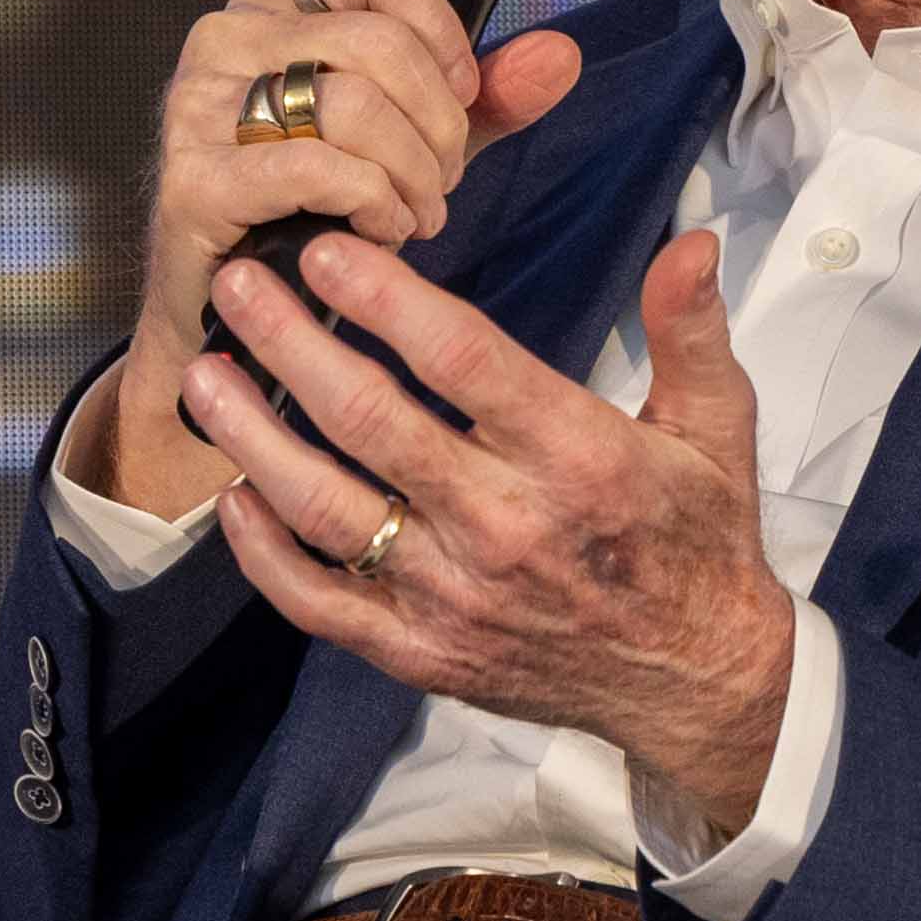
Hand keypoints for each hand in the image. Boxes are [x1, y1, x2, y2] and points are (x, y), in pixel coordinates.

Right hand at [82, 0, 584, 516]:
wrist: (228, 311)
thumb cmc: (314, 210)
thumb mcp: (412, 140)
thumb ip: (486, 98)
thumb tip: (560, 55)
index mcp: (277, 3)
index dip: (442, 30)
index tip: (463, 96)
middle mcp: (227, 35)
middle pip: (379, 42)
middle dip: (439, 123)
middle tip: (445, 179)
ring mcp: (197, 103)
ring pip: (353, 103)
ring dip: (413, 172)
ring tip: (419, 212)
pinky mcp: (195, 178)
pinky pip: (317, 167)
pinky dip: (373, 202)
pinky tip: (381, 229)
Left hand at [179, 225, 800, 831]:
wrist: (695, 682)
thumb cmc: (697, 541)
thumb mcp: (717, 427)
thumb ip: (691, 329)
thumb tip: (693, 239)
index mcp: (578, 457)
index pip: (463, 360)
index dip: (387, 301)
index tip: (328, 252)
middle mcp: (506, 526)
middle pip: (371, 422)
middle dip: (291, 345)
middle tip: (237, 286)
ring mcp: (454, 597)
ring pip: (327, 509)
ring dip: (254, 437)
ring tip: (203, 376)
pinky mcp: (423, 653)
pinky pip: (322, 602)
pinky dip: (266, 553)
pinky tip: (234, 495)